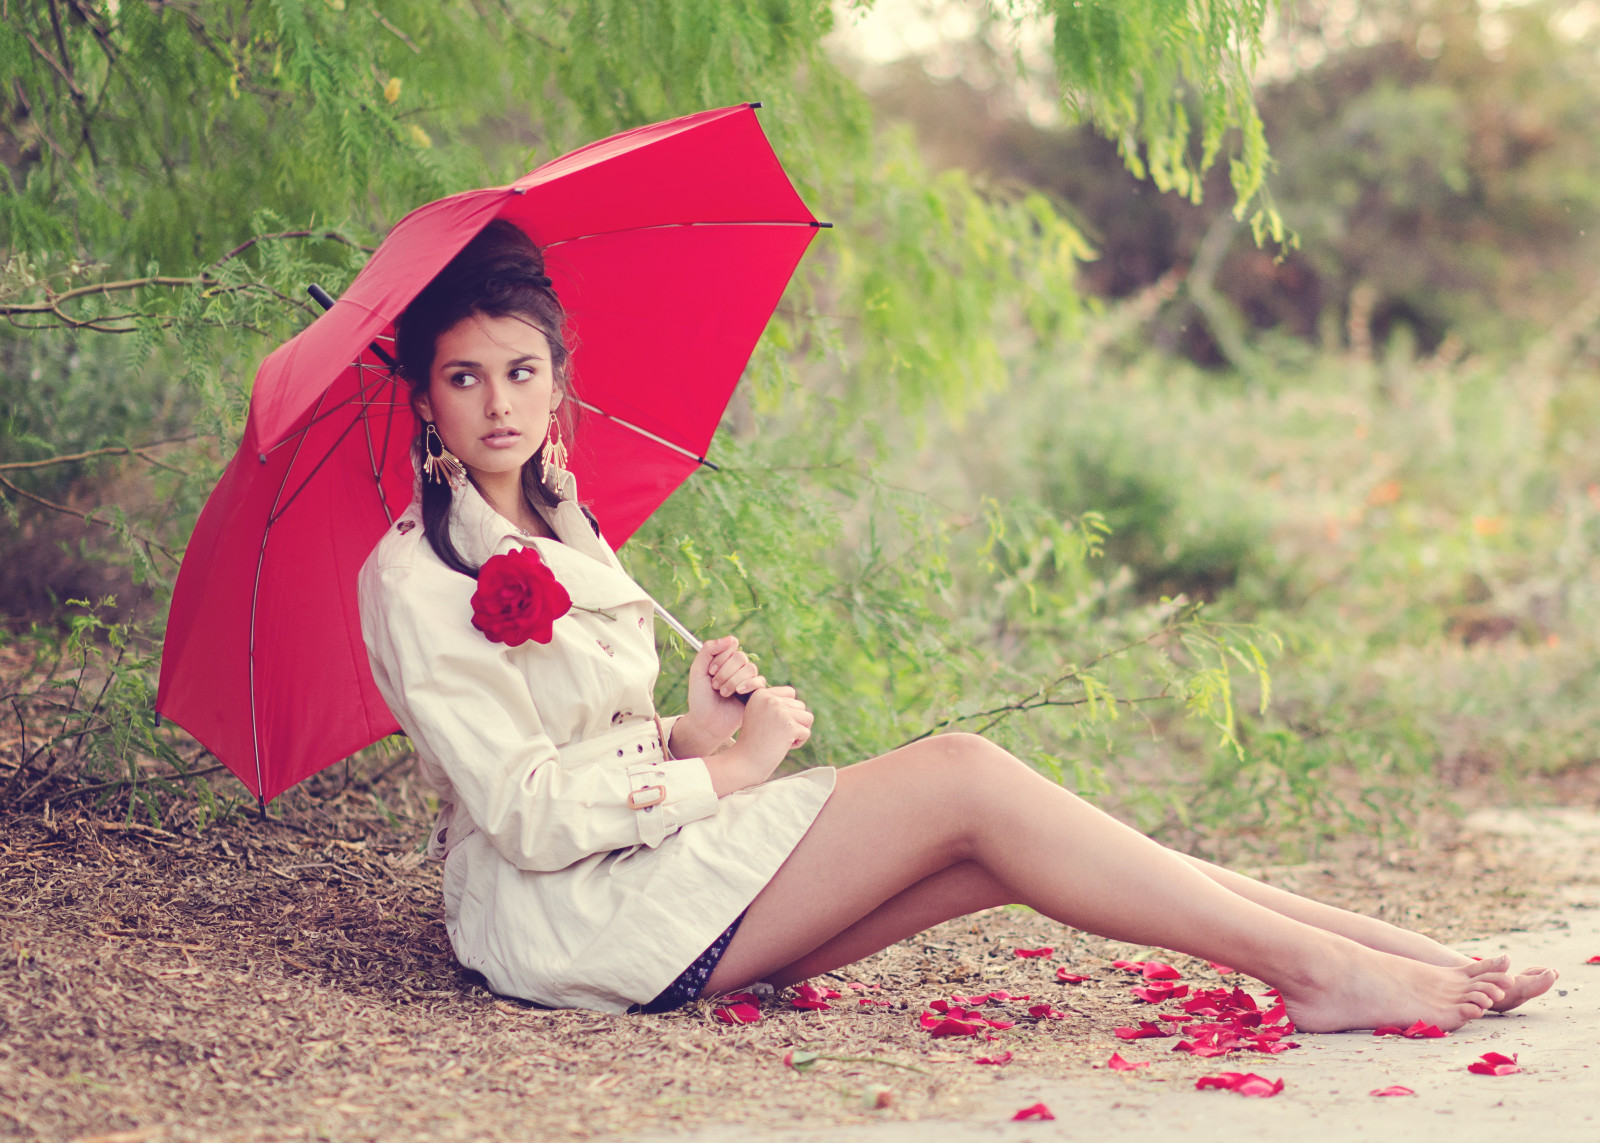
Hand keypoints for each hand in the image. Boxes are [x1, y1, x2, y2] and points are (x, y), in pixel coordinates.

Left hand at [676, 636, 763, 755]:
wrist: (706, 722)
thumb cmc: (700, 698)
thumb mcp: (698, 671)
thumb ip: (708, 651)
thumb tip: (731, 638)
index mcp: (725, 660)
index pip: (732, 645)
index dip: (721, 657)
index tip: (710, 671)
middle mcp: (738, 668)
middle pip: (741, 657)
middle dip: (725, 672)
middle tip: (715, 686)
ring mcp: (748, 680)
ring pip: (750, 668)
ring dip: (733, 680)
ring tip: (723, 693)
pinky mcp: (756, 693)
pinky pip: (760, 681)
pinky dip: (748, 684)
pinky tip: (738, 692)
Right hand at [705, 685, 813, 796]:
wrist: (745, 762)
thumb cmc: (754, 741)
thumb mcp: (759, 715)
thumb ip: (775, 704)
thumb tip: (799, 702)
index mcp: (761, 694)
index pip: (790, 692)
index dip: (788, 710)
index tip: (773, 723)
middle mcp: (770, 699)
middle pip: (800, 705)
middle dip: (793, 722)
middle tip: (774, 734)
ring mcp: (780, 712)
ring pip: (807, 717)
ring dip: (798, 731)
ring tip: (780, 739)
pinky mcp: (789, 727)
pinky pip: (806, 732)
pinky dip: (798, 742)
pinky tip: (782, 746)